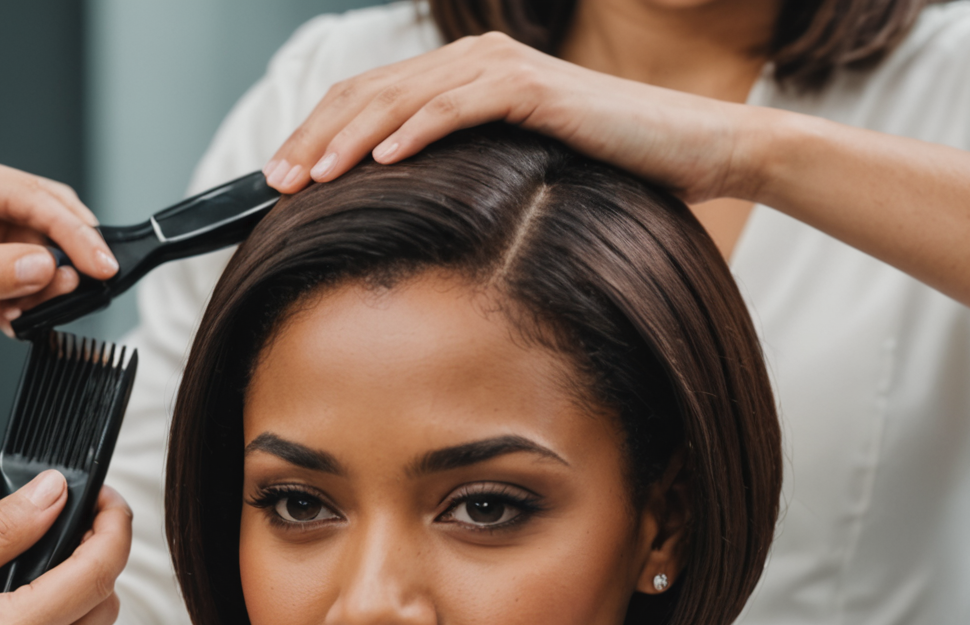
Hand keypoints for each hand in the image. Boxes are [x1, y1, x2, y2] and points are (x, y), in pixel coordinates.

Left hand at [0, 145, 121, 349]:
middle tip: (74, 295)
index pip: (28, 195)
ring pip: (30, 253)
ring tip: (1, 316)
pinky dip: (7, 304)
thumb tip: (46, 266)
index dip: (73, 231)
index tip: (102, 265)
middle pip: (39, 218)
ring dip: (27, 292)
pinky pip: (12, 277)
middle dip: (56, 262)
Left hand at [260, 34, 763, 205]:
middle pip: (372, 93)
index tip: (276, 180)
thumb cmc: (609, 172)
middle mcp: (477, 61)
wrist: (692, 153)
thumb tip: (401, 218)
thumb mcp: (517, 176)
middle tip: (276, 183)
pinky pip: (462, 107)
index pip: (370, 98)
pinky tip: (383, 159)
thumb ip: (463, 178)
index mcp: (463, 77)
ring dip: (352, 137)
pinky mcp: (535, 89)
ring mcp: (505, 69)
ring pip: (405, 97)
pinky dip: (418, 130)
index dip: (318, 134)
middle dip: (317, 138)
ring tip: (313, 176)